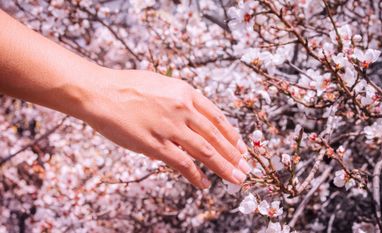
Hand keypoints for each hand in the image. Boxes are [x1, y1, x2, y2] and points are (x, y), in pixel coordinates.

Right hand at [81, 68, 250, 188]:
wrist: (100, 92)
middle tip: (246, 167)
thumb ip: (179, 102)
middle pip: (216, 136)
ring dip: (224, 167)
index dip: (231, 134)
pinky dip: (196, 175)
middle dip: (234, 154)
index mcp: (186, 92)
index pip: (217, 116)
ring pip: (205, 151)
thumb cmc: (126, 87)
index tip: (240, 146)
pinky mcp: (155, 144)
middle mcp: (183, 109)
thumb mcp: (160, 85)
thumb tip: (190, 122)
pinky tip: (205, 183)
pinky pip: (182, 163)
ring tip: (236, 178)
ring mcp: (170, 127)